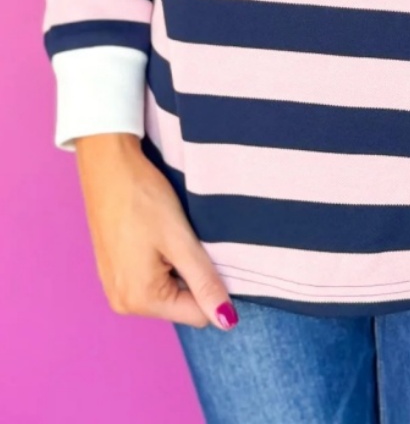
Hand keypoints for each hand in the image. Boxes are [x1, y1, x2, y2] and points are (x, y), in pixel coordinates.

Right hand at [73, 132, 238, 329]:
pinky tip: (155, 233)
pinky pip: (150, 278)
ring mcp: (115, 288)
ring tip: (167, 233)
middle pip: (181, 304)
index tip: (205, 251)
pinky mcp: (113, 271)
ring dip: (177, 266)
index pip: (198, 314)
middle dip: (191, 275)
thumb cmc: (143, 198)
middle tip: (183, 238)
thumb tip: (226, 321)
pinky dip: (162, 260)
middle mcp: (123, 303)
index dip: (211, 284)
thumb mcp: (180, 239)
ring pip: (167, 290)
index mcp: (140, 300)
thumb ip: (204, 282)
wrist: (107, 164)